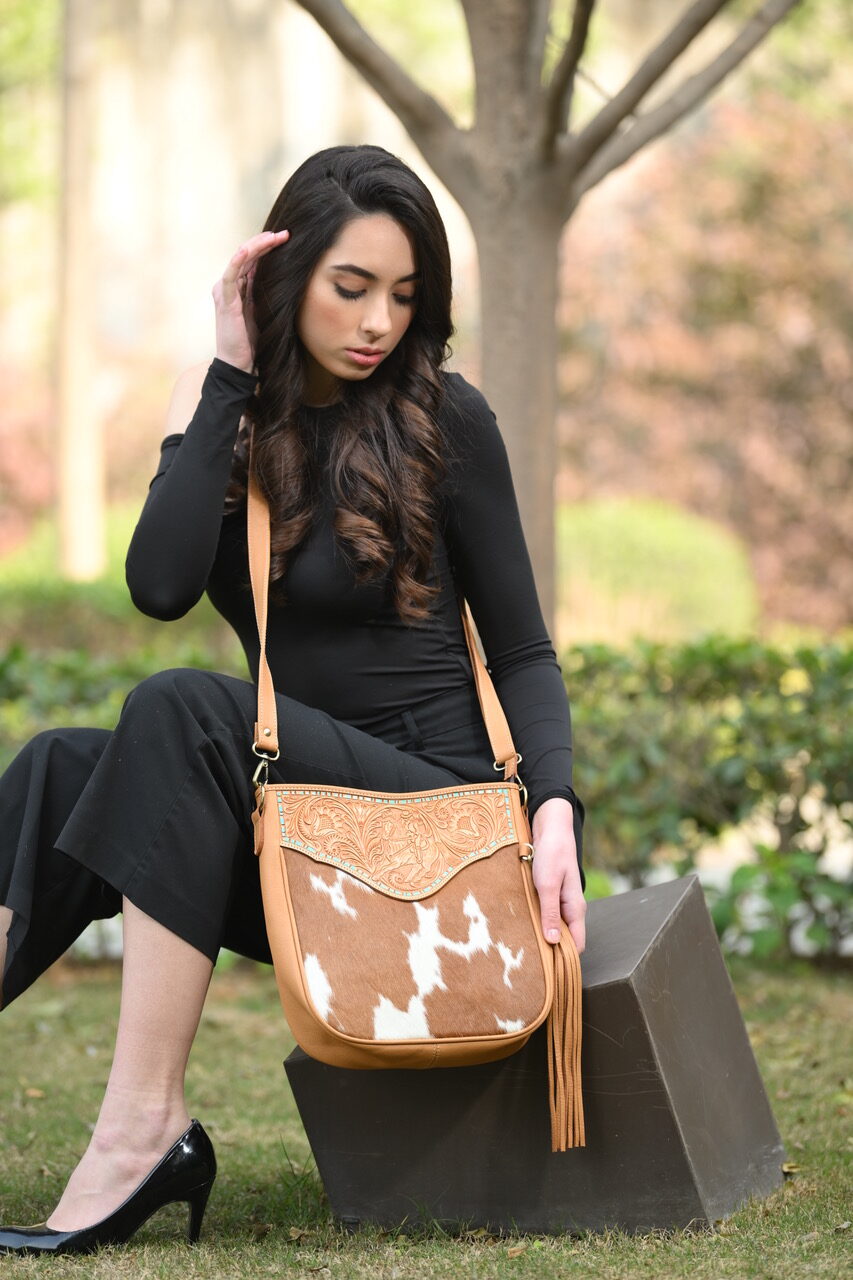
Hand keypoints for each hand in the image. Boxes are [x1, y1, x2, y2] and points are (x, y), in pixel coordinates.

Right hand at [212, 230, 289, 372]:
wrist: (239, 363)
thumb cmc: (251, 341)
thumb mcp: (263, 312)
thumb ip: (266, 294)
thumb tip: (284, 278)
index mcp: (238, 287)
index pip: (252, 259)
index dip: (267, 247)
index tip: (285, 239)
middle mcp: (229, 285)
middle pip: (246, 255)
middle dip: (265, 242)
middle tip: (285, 234)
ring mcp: (225, 291)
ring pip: (240, 259)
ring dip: (257, 246)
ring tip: (274, 237)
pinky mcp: (225, 300)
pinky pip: (230, 275)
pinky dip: (238, 260)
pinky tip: (247, 250)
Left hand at [530, 797, 585, 954]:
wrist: (550, 826)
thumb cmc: (551, 853)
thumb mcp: (548, 884)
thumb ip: (550, 913)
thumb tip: (554, 942)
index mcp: (575, 908)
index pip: (577, 946)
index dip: (565, 959)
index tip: (546, 970)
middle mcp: (570, 907)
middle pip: (565, 940)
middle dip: (550, 950)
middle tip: (528, 961)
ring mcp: (560, 901)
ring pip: (553, 927)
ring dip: (541, 935)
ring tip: (522, 946)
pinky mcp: (549, 894)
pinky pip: (545, 915)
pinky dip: (536, 921)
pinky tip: (521, 925)